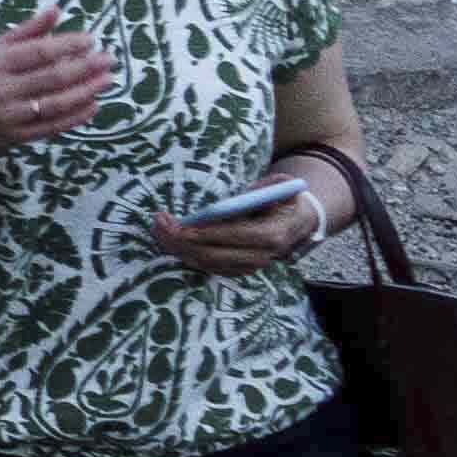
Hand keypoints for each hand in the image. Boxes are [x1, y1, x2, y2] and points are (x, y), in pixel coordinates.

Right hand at [0, 20, 115, 161]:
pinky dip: (75, 117)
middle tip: (109, 59)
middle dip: (85, 67)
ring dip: (86, 91)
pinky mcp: (17, 137)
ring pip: (56, 103)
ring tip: (107, 80)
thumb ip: (24, 32)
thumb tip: (56, 11)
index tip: (91, 40)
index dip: (68, 45)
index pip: (38, 52)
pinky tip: (93, 105)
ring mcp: (10, 116)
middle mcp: (0, 90)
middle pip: (52, 77)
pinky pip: (53, 127)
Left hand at [154, 162, 344, 278]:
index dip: (204, 233)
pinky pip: (208, 267)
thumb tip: (240, 193)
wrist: (299, 222)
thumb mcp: (281, 186)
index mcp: (272, 235)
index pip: (232, 237)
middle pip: (213, 255)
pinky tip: (169, 242)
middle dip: (182, 242)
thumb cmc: (285, 199)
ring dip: (178, 249)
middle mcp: (261, 256)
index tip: (179, 226)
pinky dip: (187, 255)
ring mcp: (249, 266)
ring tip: (157, 230)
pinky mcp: (238, 269)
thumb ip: (264, 188)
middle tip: (159, 225)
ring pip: (207, 264)